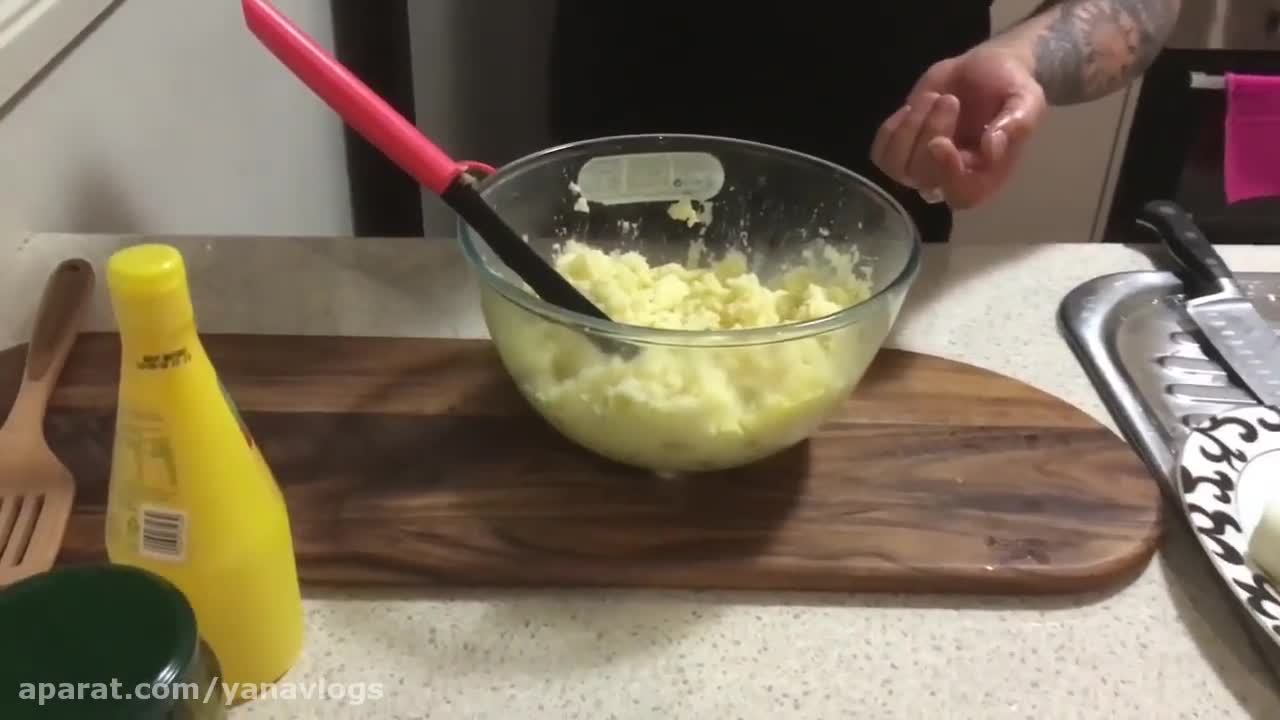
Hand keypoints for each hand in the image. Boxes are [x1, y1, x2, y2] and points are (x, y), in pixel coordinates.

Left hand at [870, 45, 1045, 209]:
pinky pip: (881, 155)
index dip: (946, 174)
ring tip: (931, 98)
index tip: (941, 143)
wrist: (986, 68)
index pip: (961, 194)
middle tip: (949, 98)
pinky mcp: (902, 148)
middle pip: (923, 176)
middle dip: (931, 132)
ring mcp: (922, 165)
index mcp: (986, 175)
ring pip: (897, 167)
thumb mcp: (1026, 99)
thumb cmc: (1010, 86)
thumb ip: (1016, 123)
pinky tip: (910, 108)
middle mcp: (951, 177)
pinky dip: (889, 130)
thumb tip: (993, 149)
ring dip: (908, 129)